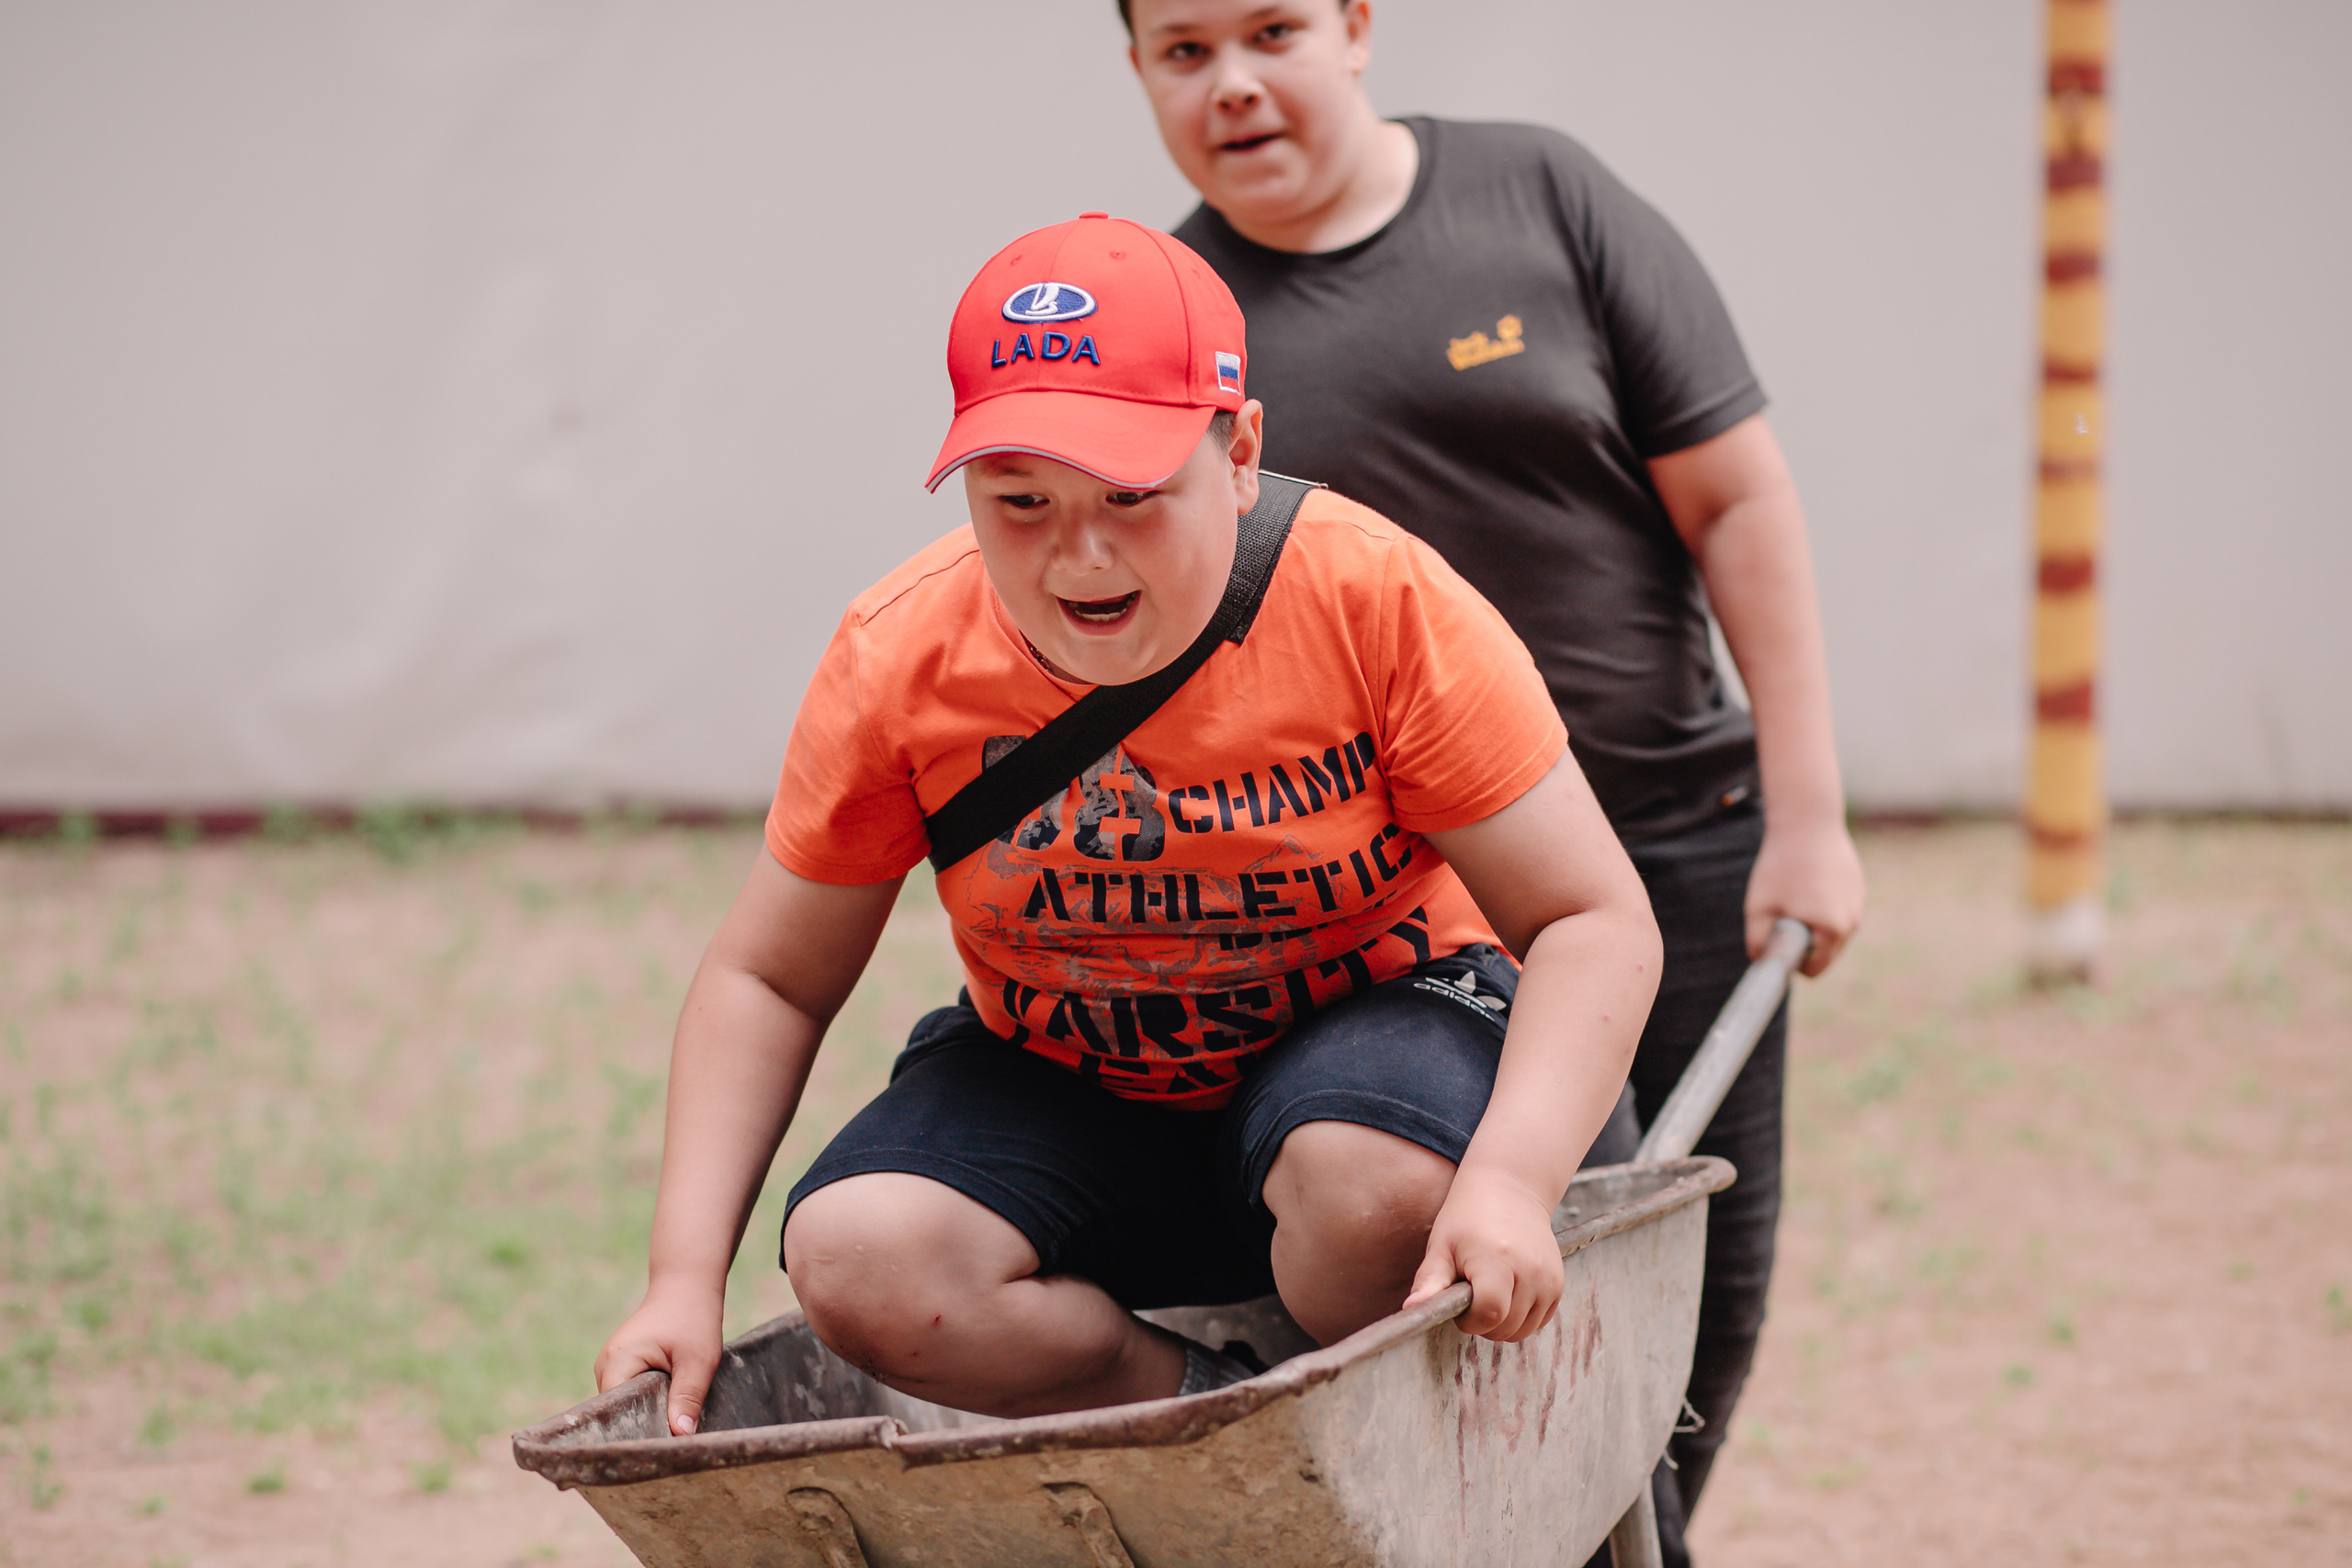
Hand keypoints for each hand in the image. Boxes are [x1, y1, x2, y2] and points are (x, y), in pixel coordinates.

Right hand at [594, 1278, 725, 1436]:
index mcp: (616, 1362)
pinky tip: (666, 1416)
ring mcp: (611, 1366)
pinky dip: (648, 1405)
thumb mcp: (698, 1359)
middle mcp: (606, 1366)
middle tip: (667, 1451)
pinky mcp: (622, 1367)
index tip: (655, 1454)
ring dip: (647, 1417)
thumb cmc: (693, 1318)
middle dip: (642, 1430)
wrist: (687, 1286)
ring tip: (668, 1435)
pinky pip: (631, 1396)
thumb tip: (681, 1436)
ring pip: (625, 1406)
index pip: (615, 1414)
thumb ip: (688, 1397)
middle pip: (618, 1414)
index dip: (635, 1435)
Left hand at [1400, 1166, 1562, 1341]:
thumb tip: (1411, 1310)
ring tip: (1488, 1291)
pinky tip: (1506, 1292)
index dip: (1470, 1320)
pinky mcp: (1557, 1284)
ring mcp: (1548, 1279)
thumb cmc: (1468, 1217)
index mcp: (1496, 1260)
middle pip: (1505, 1328)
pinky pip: (1538, 1321)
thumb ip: (1430, 1281)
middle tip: (1471, 1293)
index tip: (1460, 1303)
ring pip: (1523, 1330)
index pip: (1489, 1314)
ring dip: (1502, 1323)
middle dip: (1483, 1322)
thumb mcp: (1442, 1244)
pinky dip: (1521, 1317)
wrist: (1510, 1191)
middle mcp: (1529, 1271)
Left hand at [1744, 816, 1864, 975]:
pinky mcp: (1859, 889)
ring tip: (1797, 895)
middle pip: (1827, 953)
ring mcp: (1859, 905)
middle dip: (1805, 942)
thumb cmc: (1780, 867)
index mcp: (1832, 931)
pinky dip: (1825, 905)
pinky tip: (1810, 882)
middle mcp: (1853, 922)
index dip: (1792, 961)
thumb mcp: (1758, 908)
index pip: (1814, 969)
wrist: (1807, 822)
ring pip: (1834, 932)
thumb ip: (1757, 942)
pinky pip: (1840, 911)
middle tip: (1784, 912)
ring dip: (1815, 923)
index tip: (1778, 937)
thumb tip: (1761, 961)